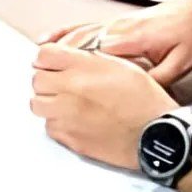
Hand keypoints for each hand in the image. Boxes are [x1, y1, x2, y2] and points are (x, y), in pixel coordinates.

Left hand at [31, 43, 178, 169]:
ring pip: (37, 104)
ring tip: (65, 101)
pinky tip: (74, 119)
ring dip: (48, 101)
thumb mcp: (121, 64)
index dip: (47, 58)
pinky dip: (57, 122)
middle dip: (47, 79)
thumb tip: (72, 58)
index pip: (43, 54)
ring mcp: (67, 115)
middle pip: (36, 80)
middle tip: (61, 82)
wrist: (154, 131)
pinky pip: (49, 126)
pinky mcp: (69, 137)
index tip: (52, 62)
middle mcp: (70, 88)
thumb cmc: (144, 99)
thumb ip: (90, 59)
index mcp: (84, 66)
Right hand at [37, 0, 191, 84]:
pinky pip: (85, 26)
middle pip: (81, 42)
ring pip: (80, 33)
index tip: (59, 78)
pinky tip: (51, 38)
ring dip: (57, 45)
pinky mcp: (116, 21)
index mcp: (134, 39)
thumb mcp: (181, 63)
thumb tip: (139, 97)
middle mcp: (120, 28)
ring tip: (37, 60)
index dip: (75, 65)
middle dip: (59, 57)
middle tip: (39, 74)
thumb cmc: (190, 35)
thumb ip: (157, 79)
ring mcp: (116, 23)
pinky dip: (65, 32)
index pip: (97, 52)